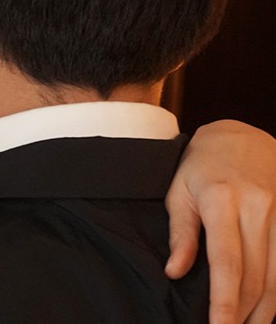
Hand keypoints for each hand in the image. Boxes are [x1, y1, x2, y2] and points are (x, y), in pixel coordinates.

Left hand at [165, 120, 275, 323]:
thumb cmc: (201, 165)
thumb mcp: (179, 191)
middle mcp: (259, 207)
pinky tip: (269, 307)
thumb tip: (174, 272)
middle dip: (245, 312)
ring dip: (267, 308)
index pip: (227, 262)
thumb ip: (180, 233)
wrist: (240, 136)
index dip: (224, 300)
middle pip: (257, 275)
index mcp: (222, 200)